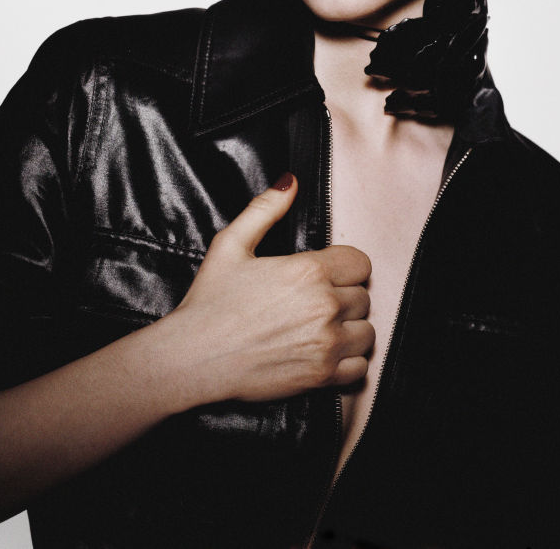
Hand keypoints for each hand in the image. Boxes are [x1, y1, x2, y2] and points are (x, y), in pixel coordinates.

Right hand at [169, 173, 373, 405]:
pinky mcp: (322, 376)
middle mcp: (324, 305)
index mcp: (308, 270)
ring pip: (367, 331)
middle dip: (343, 298)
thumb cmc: (209, 303)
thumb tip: (290, 182)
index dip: (343, 268)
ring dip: (349, 330)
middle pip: (363, 296)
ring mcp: (325, 343)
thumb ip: (265, 208)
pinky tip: (324, 353)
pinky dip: (348, 362)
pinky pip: (360, 367)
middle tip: (314, 304)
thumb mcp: (230, 244)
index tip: (326, 276)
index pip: (360, 263)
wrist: (193, 357)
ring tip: (321, 328)